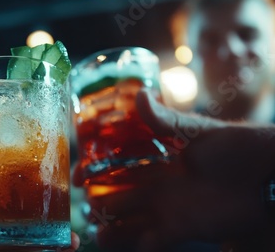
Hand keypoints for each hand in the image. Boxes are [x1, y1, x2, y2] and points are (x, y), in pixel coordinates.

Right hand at [73, 89, 274, 251]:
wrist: (265, 175)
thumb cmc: (233, 146)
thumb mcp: (197, 129)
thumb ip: (165, 118)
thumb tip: (139, 96)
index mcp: (156, 159)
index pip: (118, 165)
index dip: (95, 171)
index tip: (77, 175)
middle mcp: (156, 185)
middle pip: (118, 195)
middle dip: (98, 201)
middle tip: (82, 205)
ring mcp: (166, 208)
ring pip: (129, 221)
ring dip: (110, 227)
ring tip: (94, 231)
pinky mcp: (179, 229)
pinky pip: (150, 242)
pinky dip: (134, 245)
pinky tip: (114, 245)